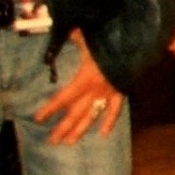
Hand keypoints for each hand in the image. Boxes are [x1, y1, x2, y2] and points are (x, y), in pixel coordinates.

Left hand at [34, 30, 122, 144]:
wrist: (136, 45)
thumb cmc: (110, 40)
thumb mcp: (89, 38)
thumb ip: (75, 36)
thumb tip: (64, 31)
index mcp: (85, 79)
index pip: (63, 98)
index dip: (50, 109)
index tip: (38, 119)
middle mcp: (95, 90)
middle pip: (76, 113)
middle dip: (63, 128)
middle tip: (52, 142)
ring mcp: (109, 93)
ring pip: (93, 116)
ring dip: (81, 130)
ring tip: (70, 142)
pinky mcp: (120, 91)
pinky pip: (115, 110)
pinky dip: (109, 122)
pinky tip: (103, 134)